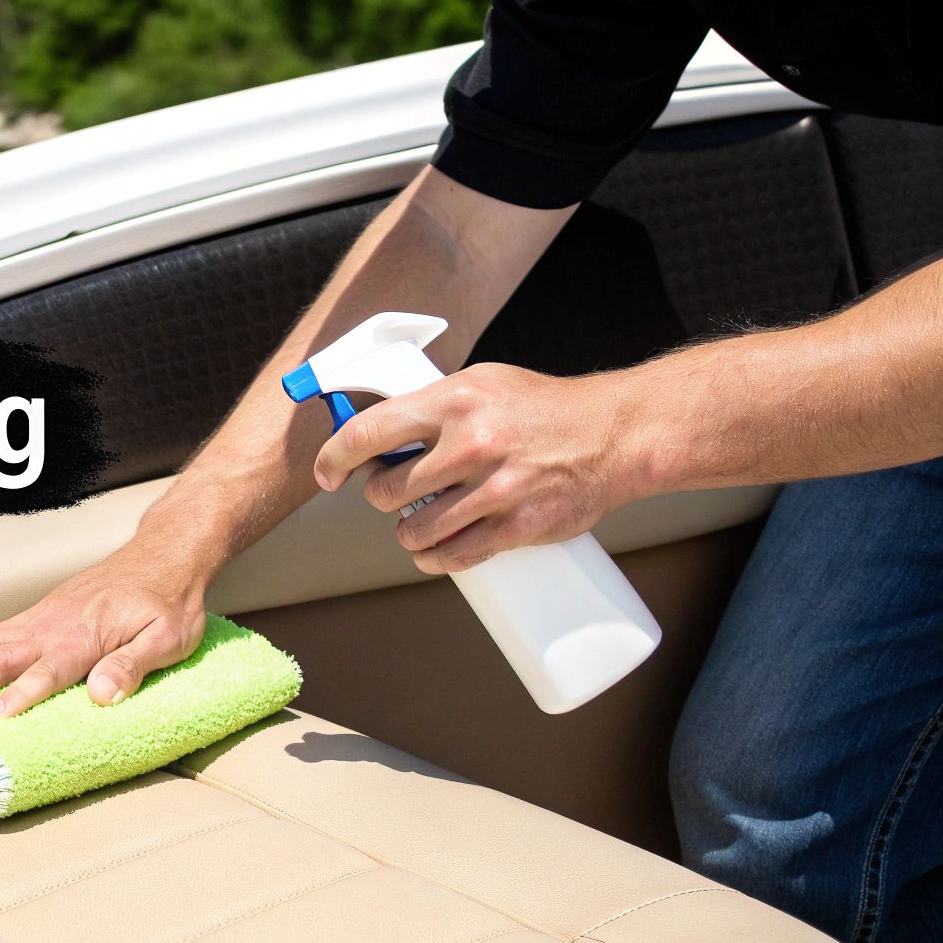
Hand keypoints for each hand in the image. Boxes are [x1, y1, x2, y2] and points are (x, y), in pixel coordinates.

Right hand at [0, 549, 207, 717]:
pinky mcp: (34, 616)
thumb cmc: (170, 603)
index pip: (47, 671)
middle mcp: (52, 627)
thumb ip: (134, 665)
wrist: (164, 556)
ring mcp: (39, 620)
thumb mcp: (169, 638)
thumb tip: (102, 695)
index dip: (20, 695)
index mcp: (85, 637)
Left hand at [312, 363, 647, 573]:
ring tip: (422, 520)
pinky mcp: (518, 527)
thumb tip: (373, 433)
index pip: (367, 434)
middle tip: (401, 491)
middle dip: (385, 498)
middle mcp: (472, 445)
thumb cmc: (542, 407)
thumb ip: (429, 406)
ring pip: (414, 532)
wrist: (614, 434)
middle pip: (386, 492)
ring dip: (409, 533)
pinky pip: (454, 558)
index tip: (328, 474)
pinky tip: (436, 550)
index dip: (334, 459)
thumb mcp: (480, 384)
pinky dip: (435, 559)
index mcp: (454, 401)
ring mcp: (496, 490)